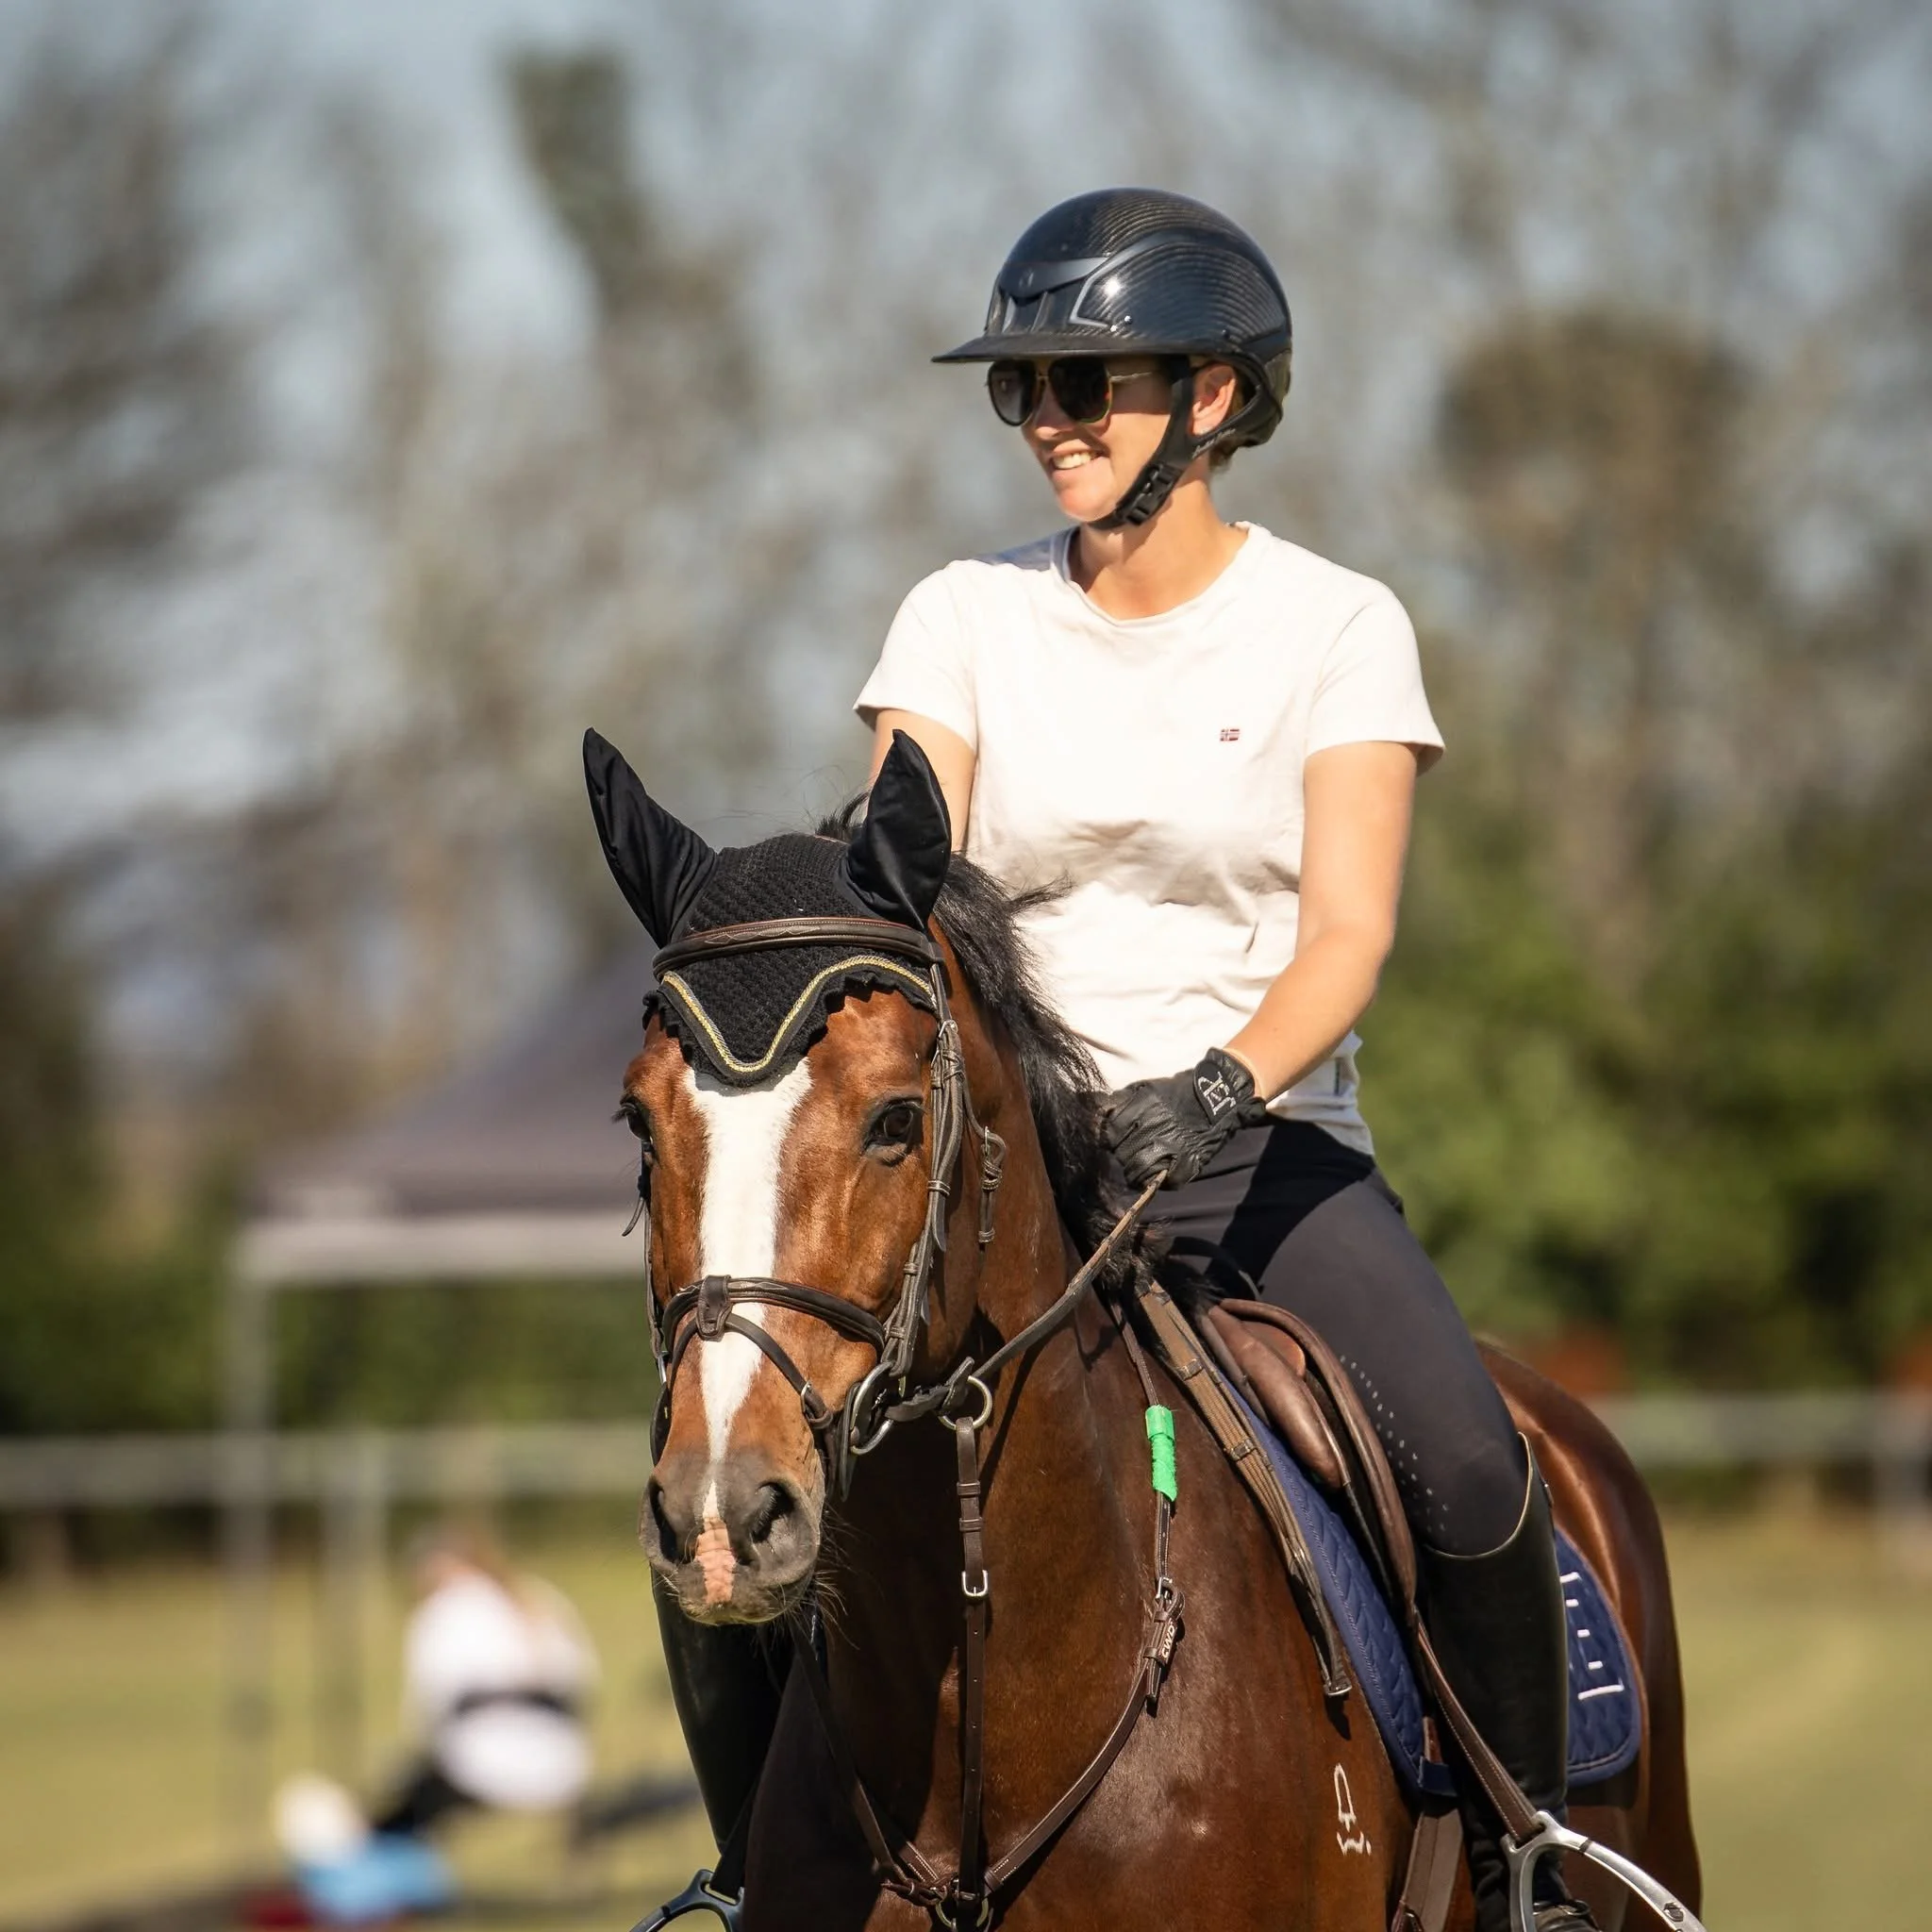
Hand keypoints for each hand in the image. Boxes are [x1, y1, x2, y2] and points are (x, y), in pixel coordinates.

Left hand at [1102, 1047, 1256, 1188]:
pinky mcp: (1186, 1162)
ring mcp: (1170, 1147)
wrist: (1217, 1095)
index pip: (1111, 1132)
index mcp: (1141, 1109)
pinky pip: (1163, 1181)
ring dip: (1134, 1172)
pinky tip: (1157, 1174)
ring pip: (1137, 1170)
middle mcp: (1153, 1128)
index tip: (1115, 1140)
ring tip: (1139, 1168)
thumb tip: (1096, 1112)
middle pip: (1121, 1153)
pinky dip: (1157, 1181)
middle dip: (1121, 1155)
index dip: (1110, 1138)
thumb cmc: (1177, 1092)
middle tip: (1129, 1152)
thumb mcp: (1145, 1088)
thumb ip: (1120, 1101)